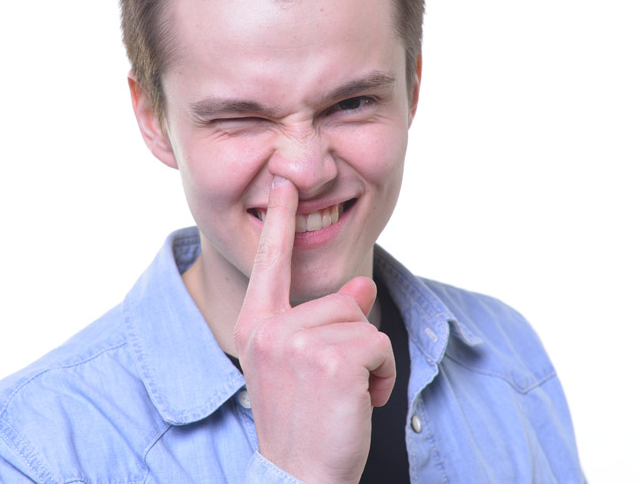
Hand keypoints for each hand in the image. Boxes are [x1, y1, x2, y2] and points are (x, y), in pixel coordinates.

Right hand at [233, 176, 395, 483]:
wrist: (298, 476)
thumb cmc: (301, 422)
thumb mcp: (304, 365)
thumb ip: (326, 322)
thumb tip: (363, 286)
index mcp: (256, 326)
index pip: (270, 264)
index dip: (279, 222)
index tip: (284, 184)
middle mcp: (271, 329)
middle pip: (340, 300)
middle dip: (353, 340)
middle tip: (332, 386)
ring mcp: (298, 342)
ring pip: (363, 323)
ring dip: (369, 361)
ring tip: (344, 396)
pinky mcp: (332, 358)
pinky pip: (379, 345)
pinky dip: (382, 376)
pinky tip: (359, 402)